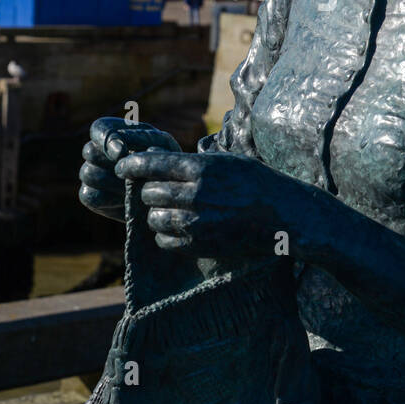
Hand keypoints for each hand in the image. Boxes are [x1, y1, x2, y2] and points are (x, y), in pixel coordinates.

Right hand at [78, 117, 180, 221]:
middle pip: (89, 151)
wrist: (166, 195)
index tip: (122, 154)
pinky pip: (89, 195)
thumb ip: (141, 140)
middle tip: (133, 175)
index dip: (106, 140)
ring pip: (88, 173)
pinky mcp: (90, 196)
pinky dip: (108, 200)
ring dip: (112, 182)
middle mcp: (98, 150)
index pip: (99, 128)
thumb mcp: (162, 145)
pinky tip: (126, 201)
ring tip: (133, 188)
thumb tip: (118, 153)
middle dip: (112, 164)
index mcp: (114, 132)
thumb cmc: (165, 164)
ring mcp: (91, 173)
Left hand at [114, 151, 308, 260]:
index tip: (122, 167)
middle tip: (157, 191)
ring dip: (156, 214)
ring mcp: (197, 221)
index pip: (150, 164)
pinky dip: (166, 235)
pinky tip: (179, 228)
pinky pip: (164, 240)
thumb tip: (155, 159)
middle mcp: (195, 193)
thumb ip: (191, 162)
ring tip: (170, 210)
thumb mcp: (224, 161)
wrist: (282, 214)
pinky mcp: (199, 244)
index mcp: (200, 167)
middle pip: (149, 193)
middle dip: (149, 192)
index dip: (131, 165)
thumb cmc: (254, 182)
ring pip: (154, 217)